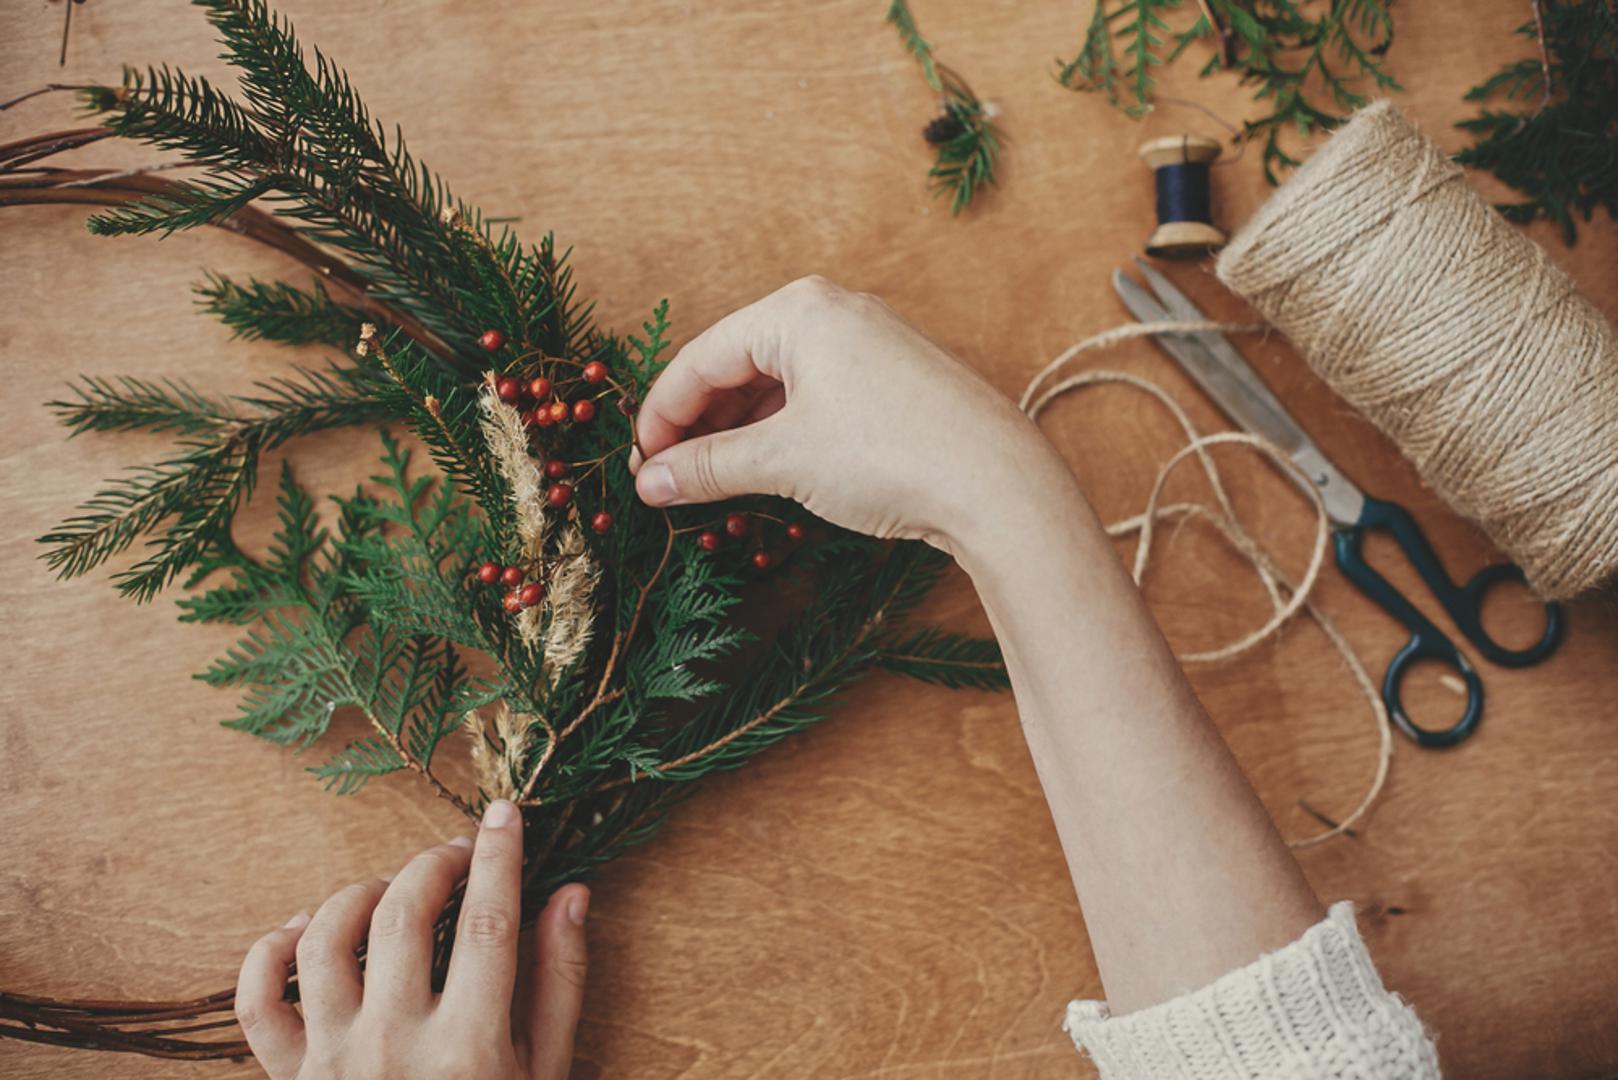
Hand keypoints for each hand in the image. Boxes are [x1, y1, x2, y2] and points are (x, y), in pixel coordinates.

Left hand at [235, 800, 587, 1078]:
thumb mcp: (545, 1072)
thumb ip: (559, 983)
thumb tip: (572, 895)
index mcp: (470, 1049)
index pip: (488, 923)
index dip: (499, 857)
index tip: (506, 814)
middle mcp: (395, 1047)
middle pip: (406, 916)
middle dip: (435, 864)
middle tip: (458, 853)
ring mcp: (332, 1063)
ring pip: (326, 941)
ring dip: (360, 894)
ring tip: (391, 891)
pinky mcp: (287, 1079)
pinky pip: (257, 1000)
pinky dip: (269, 951)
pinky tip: (304, 931)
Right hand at [630, 276, 1064, 552]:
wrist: (997, 484)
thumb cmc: (889, 455)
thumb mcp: (782, 460)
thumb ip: (707, 467)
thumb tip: (650, 482)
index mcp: (799, 310)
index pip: (703, 358)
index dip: (661, 415)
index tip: (639, 465)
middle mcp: (835, 313)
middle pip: (738, 366)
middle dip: (699, 425)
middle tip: (667, 479)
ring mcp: (870, 346)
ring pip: (778, 387)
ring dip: (739, 435)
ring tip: (711, 485)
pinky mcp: (896, 383)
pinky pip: (817, 401)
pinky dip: (783, 435)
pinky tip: (768, 475)